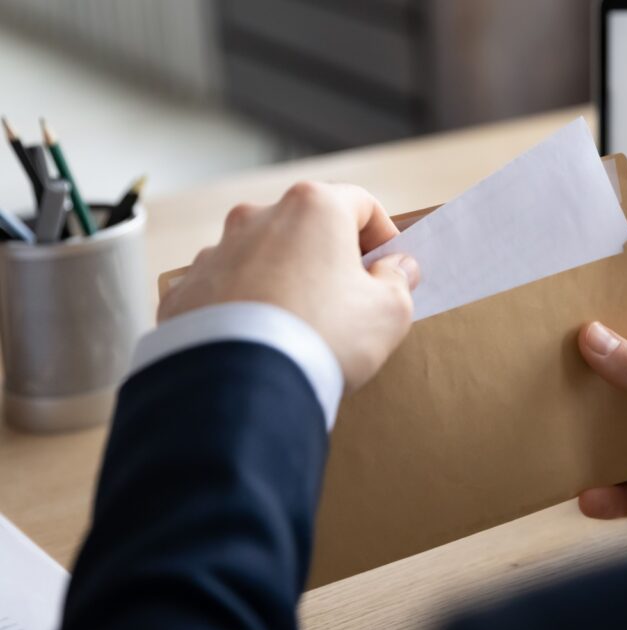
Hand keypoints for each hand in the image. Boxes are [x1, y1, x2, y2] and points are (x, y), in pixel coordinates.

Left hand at [158, 182, 419, 390]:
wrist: (241, 386)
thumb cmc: (324, 336)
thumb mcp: (389, 312)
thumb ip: (398, 281)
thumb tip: (396, 268)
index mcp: (312, 208)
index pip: (361, 204)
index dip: (383, 235)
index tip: (390, 269)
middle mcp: (257, 217)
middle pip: (306, 228)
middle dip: (330, 259)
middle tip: (349, 300)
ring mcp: (215, 253)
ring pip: (262, 258)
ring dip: (284, 281)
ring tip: (299, 328)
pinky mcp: (186, 292)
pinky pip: (224, 293)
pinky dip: (243, 309)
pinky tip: (259, 344)